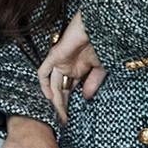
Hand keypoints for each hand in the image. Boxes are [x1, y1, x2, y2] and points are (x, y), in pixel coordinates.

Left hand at [37, 9, 105, 124]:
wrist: (101, 25)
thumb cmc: (103, 42)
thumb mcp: (101, 68)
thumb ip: (93, 82)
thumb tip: (86, 98)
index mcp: (78, 69)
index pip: (69, 90)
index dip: (69, 104)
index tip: (70, 119)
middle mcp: (68, 66)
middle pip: (60, 90)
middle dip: (61, 107)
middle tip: (63, 122)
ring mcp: (60, 61)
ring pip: (53, 84)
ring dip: (55, 101)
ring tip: (59, 115)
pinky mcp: (55, 55)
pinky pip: (44, 71)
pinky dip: (43, 84)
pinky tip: (49, 96)